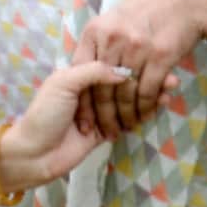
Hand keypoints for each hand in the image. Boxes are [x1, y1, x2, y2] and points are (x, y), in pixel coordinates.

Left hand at [0, 61, 170, 192]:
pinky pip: (128, 118)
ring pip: (129, 98)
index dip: (130, 58)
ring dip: (150, 91)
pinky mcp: (104, 131)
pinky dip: (145, 110)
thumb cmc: (45, 114)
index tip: (152, 51)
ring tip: (171, 85)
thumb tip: (124, 70)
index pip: (109, 62)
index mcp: (77, 74)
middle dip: (146, 75)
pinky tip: (161, 102)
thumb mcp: (64, 83)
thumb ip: (93, 71)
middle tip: (171, 73)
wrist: (35, 154)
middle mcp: (90, 90)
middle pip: (123, 80)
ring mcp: (99, 111)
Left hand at [71, 0, 206, 139]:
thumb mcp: (114, 22)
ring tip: (126, 127)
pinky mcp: (160, 57)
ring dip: (126, 116)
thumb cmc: (148, 12)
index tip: (84, 121)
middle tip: (107, 132)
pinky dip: (145, 108)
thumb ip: (98, 47)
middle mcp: (112, 39)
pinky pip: (147, 91)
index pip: (79, 72)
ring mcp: (137, 48)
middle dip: (104, 116)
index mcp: (95, 31)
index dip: (82, 100)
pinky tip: (144, 116)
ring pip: (125, 94)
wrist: (185, 1)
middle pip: (102, 88)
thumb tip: (86, 80)